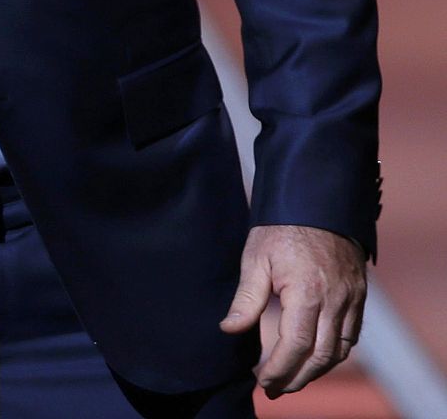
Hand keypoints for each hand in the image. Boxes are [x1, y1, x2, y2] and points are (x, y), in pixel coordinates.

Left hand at [220, 224, 366, 397]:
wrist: (316, 198)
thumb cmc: (281, 227)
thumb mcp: (255, 257)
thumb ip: (246, 299)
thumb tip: (229, 329)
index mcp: (307, 291)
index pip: (296, 345)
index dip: (280, 369)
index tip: (263, 382)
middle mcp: (335, 299)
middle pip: (321, 356)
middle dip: (298, 378)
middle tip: (275, 389)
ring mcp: (351, 298)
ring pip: (339, 350)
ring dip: (317, 370)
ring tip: (292, 378)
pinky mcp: (359, 294)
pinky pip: (351, 335)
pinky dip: (334, 353)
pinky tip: (315, 357)